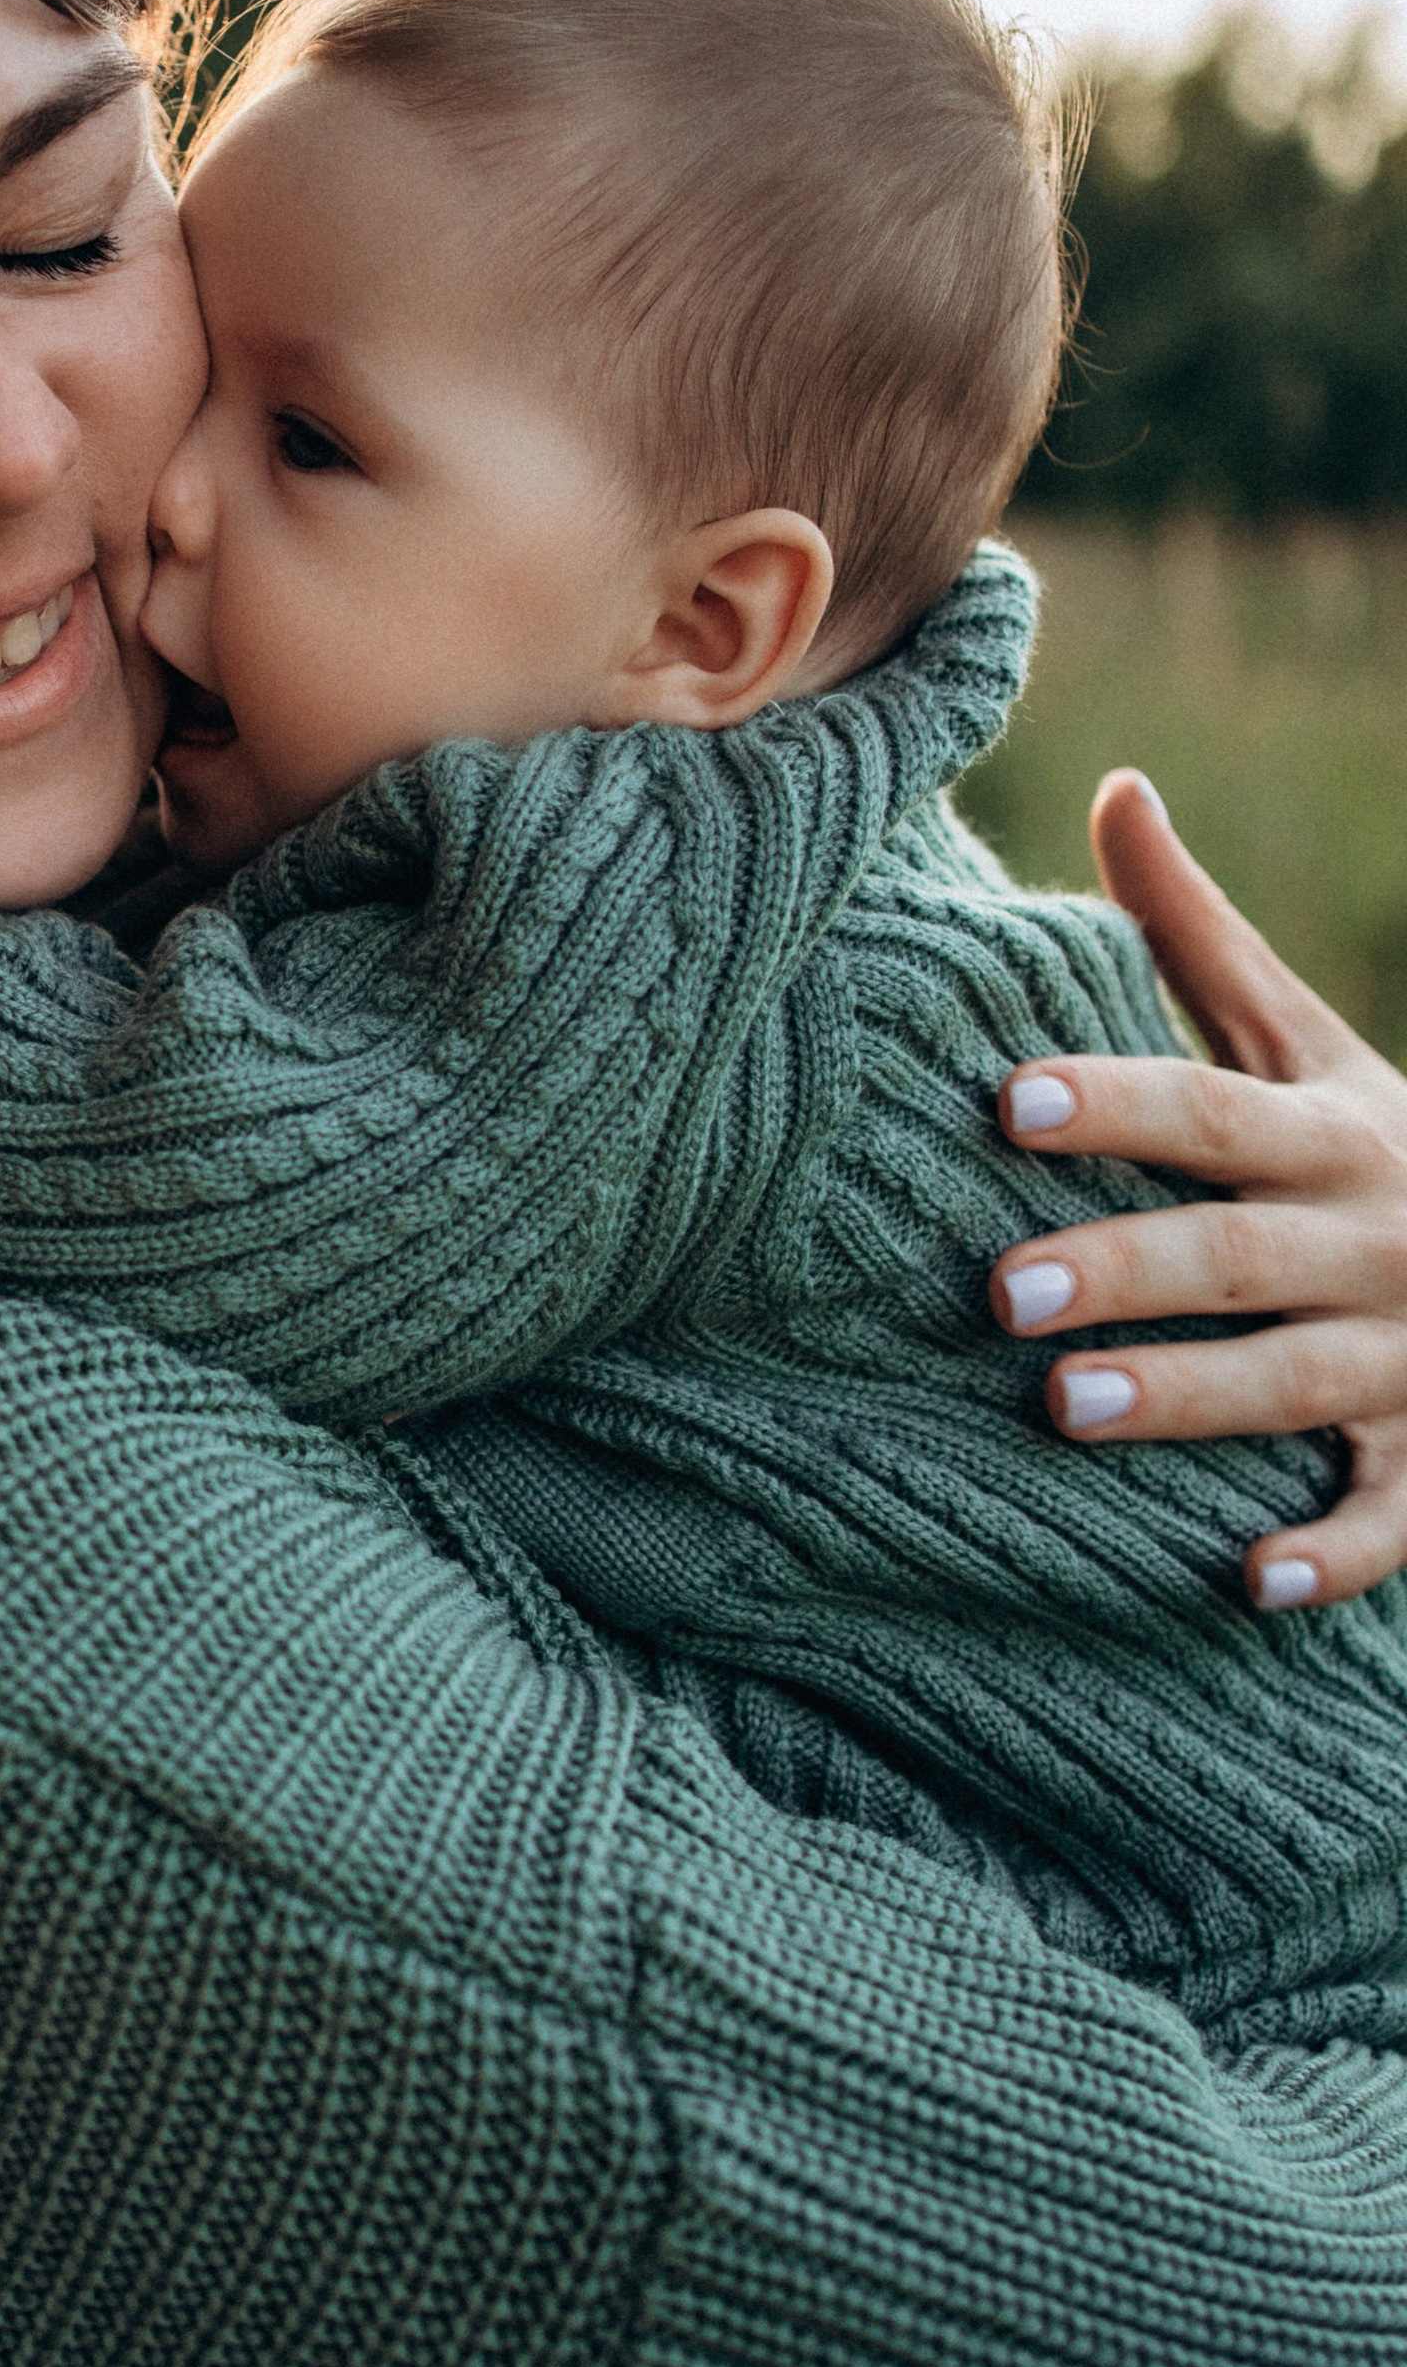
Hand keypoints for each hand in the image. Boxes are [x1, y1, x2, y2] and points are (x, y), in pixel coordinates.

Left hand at [989, 769, 1406, 1608]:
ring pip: (1294, 1384)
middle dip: (1126, 1269)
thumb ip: (1199, 932)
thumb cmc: (1373, 1141)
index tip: (1007, 1098)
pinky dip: (1329, 1552)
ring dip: (1187, 1400)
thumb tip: (1119, 788)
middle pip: (1237, 1254)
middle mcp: (1372, 1242)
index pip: (1209, 1107)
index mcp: (1330, 1131)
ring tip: (1064, 1411)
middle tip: (998, 1291)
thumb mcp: (1311, 1036)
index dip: (1114, 1101)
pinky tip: (1244, 1578)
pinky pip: (1389, 1520)